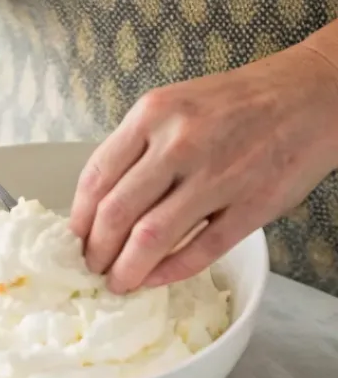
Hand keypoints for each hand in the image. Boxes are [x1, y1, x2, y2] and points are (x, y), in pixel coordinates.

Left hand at [70, 42, 337, 293]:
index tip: (74, 237)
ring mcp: (216, 177)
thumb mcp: (171, 105)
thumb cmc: (233, 102)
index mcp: (152, 115)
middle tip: (92, 266)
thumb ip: (137, 145)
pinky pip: (201, 249)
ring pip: (152, 236)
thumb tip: (101, 197)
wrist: (304, 97)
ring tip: (119, 280)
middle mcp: (178, 144)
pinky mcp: (252, 206)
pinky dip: (171, 270)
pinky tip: (156, 277)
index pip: (97, 175)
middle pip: (117, 211)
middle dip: (97, 249)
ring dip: (128, 267)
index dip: (80, 216)